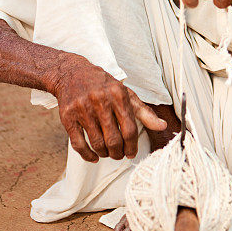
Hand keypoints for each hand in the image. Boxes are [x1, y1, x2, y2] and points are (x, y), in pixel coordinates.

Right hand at [51, 56, 166, 161]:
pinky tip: (93, 157)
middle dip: (118, 153)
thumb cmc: (103, 85)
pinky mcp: (68, 116)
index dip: (132, 146)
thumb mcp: (126, 94)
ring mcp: (83, 109)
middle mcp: (100, 101)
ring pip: (97, 143)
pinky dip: (87, 155)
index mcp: (118, 95)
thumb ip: (144, 112)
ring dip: (104, 154)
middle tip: (119, 155)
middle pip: (113, 139)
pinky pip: (78, 144)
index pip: (129, 129)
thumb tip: (163, 126)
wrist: (72, 73)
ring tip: (107, 153)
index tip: (131, 153)